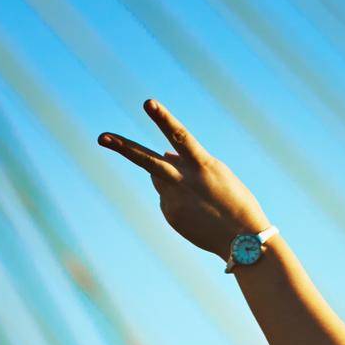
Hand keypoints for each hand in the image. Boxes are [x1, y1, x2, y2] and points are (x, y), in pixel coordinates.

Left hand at [99, 99, 267, 260]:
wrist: (243, 240)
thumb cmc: (235, 202)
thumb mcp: (216, 173)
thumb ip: (188, 161)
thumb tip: (163, 154)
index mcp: (202, 166)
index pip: (180, 137)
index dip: (163, 118)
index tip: (148, 103)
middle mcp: (184, 182)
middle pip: (147, 161)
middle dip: (123, 148)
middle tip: (101, 138)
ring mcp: (174, 200)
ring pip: (157, 176)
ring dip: (160, 171)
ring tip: (135, 156)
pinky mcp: (171, 214)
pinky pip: (166, 198)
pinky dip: (176, 198)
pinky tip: (194, 209)